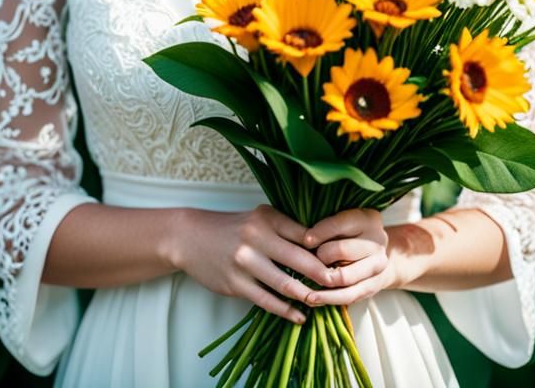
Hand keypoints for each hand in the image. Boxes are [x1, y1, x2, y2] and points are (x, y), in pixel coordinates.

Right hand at [174, 205, 338, 323]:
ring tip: (323, 302)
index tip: (342, 260)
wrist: (191, 238)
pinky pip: (266, 301)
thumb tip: (320, 245)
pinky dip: (286, 311)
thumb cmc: (232, 228)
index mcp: (266, 218)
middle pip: (300, 259)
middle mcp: (257, 238)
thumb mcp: (259, 218)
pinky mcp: (235, 284)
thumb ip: (286, 228)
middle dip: (323, 275)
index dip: (325, 249)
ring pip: (285, 284)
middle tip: (340, 284)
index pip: (304, 234)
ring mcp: (245, 262)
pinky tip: (299, 316)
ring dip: (307, 296)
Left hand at [301, 208, 392, 306]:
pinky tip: (313, 299)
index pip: (340, 224)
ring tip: (305, 287)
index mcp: (366, 219)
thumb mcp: (343, 221)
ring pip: (345, 277)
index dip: (319, 232)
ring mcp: (377, 266)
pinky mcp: (374, 286)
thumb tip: (306, 241)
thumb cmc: (352, 233)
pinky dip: (329, 298)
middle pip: (342, 250)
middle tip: (307, 260)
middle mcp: (376, 242)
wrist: (377, 255)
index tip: (305, 240)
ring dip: (323, 281)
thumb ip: (327, 226)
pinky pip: (349, 296)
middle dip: (321, 256)